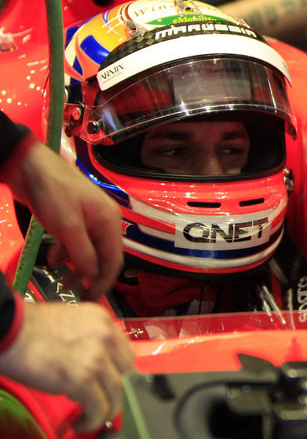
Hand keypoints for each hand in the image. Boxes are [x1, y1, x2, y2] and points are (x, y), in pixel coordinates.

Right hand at [0, 302, 133, 431]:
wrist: (8, 331)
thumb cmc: (29, 330)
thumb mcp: (71, 323)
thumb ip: (89, 339)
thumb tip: (97, 364)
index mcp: (103, 320)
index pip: (125, 352)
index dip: (119, 373)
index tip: (112, 384)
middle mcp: (105, 336)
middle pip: (125, 372)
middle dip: (116, 392)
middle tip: (104, 403)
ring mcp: (95, 357)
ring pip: (116, 392)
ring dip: (106, 411)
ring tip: (92, 418)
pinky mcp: (81, 378)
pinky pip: (98, 406)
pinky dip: (93, 420)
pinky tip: (81, 422)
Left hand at [5, 142, 121, 299]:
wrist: (32, 168)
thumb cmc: (53, 192)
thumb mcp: (67, 227)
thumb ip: (82, 253)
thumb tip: (92, 276)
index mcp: (109, 222)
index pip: (114, 260)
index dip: (103, 282)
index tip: (90, 300)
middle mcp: (104, 221)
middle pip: (103, 257)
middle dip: (90, 276)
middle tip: (76, 294)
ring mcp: (89, 219)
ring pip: (88, 251)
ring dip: (76, 266)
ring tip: (63, 280)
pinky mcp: (73, 218)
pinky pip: (76, 242)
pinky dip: (66, 253)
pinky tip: (54, 258)